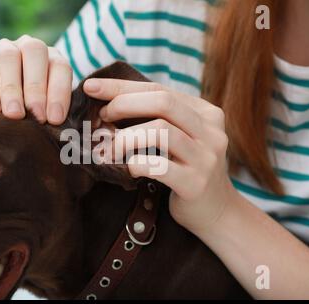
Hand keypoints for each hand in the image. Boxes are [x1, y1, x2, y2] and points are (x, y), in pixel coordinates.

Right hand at [0, 35, 72, 123]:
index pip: (60, 67)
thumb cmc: (28, 114)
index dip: (60, 93)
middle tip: (37, 117)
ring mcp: (3, 49)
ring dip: (13, 89)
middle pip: (35, 54)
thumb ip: (53, 113)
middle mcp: (29, 47)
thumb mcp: (45, 112)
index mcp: (52, 58)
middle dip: (37, 89)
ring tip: (14, 115)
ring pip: (8, 58)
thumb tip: (60, 126)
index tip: (55, 120)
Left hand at [84, 78, 237, 231]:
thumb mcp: (180, 139)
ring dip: (126, 137)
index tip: (91, 87)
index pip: (159, 89)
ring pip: (161, 131)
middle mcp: (210, 131)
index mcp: (205, 113)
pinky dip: (136, 163)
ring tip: (109, 148)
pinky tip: (128, 168)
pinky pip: (159, 166)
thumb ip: (157, 119)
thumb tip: (108, 105)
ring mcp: (206, 157)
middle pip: (163, 102)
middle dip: (124, 104)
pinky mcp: (196, 183)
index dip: (122, 87)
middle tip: (101, 117)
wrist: (217, 211)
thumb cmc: (187, 170)